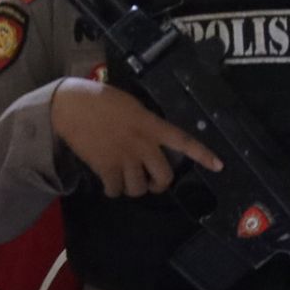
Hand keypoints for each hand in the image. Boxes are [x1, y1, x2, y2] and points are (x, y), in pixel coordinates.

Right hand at [49, 78, 221, 196]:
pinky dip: (112, 191)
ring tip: (125, 181)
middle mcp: (142, 144)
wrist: (71, 106)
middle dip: (158, 184)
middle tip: (151, 182)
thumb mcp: (131, 105)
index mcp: (150, 124)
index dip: (202, 154)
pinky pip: (115, 190)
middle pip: (163, 176)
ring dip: (133, 188)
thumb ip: (145, 122)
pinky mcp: (105, 167)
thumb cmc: (100, 99)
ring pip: (139, 188)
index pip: (182, 140)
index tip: (219, 166)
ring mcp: (124, 157)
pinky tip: (108, 185)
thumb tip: (151, 137)